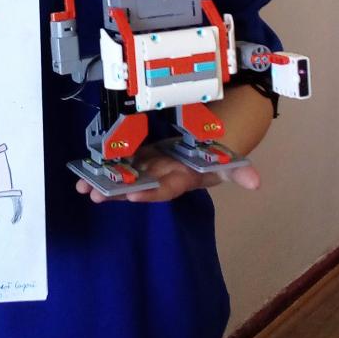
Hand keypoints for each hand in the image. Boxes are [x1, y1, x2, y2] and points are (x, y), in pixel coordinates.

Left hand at [75, 148, 260, 203]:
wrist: (213, 142)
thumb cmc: (219, 154)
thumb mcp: (231, 162)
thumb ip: (240, 172)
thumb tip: (256, 182)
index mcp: (183, 179)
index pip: (166, 190)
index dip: (149, 193)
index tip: (130, 195)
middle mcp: (163, 176)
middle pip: (138, 186)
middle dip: (116, 192)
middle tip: (94, 195)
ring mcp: (151, 167)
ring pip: (125, 177)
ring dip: (104, 182)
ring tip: (82, 187)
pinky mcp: (143, 155)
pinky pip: (123, 162)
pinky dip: (106, 165)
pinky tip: (86, 169)